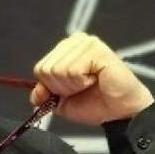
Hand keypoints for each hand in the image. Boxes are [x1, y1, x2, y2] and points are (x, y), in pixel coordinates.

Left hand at [29, 32, 153, 124]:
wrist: (119, 112)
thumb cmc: (96, 104)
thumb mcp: (62, 102)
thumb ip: (45, 95)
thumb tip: (35, 94)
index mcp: (66, 49)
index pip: (40, 68)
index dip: (52, 87)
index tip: (73, 91)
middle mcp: (75, 41)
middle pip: (46, 69)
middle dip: (62, 87)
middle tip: (83, 87)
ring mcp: (86, 43)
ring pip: (58, 70)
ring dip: (74, 86)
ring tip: (91, 83)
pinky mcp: (97, 49)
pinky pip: (73, 70)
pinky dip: (83, 82)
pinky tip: (97, 79)